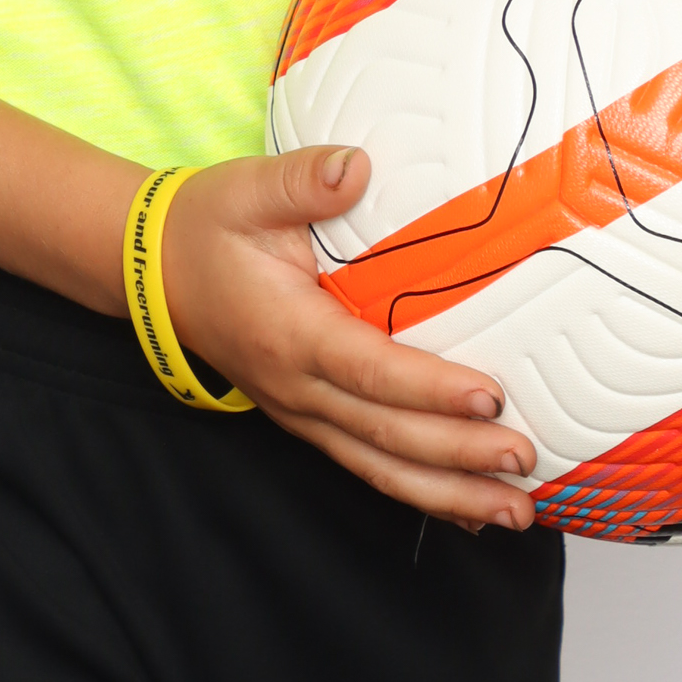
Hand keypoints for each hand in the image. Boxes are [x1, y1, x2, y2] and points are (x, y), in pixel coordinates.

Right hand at [162, 146, 536, 531]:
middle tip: (523, 462)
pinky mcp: (308, 417)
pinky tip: (468, 513)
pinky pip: (367, 464)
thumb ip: (304, 180)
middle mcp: (297, 387)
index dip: (430, 389)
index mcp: (288, 332)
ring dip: (449, 495)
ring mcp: (301, 411)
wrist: (157, 269)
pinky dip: (419, 493)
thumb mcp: (248, 188)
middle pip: (385, 435)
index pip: (369, 370)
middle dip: (458, 457)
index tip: (489, 398)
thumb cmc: (209, 225)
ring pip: (379, 467)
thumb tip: (357, 168)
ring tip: (514, 510)